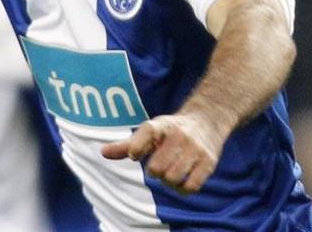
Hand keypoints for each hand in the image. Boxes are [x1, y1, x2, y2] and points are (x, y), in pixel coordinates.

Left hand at [101, 113, 226, 193]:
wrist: (206, 121)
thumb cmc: (169, 131)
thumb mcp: (149, 132)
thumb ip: (125, 145)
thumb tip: (102, 153)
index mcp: (160, 125)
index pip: (147, 132)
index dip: (137, 147)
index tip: (134, 155)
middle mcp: (178, 135)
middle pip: (157, 167)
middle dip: (153, 172)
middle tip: (157, 167)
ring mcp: (195, 149)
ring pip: (173, 178)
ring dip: (167, 181)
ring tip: (168, 174)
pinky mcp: (208, 162)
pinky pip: (191, 186)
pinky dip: (182, 189)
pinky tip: (180, 182)